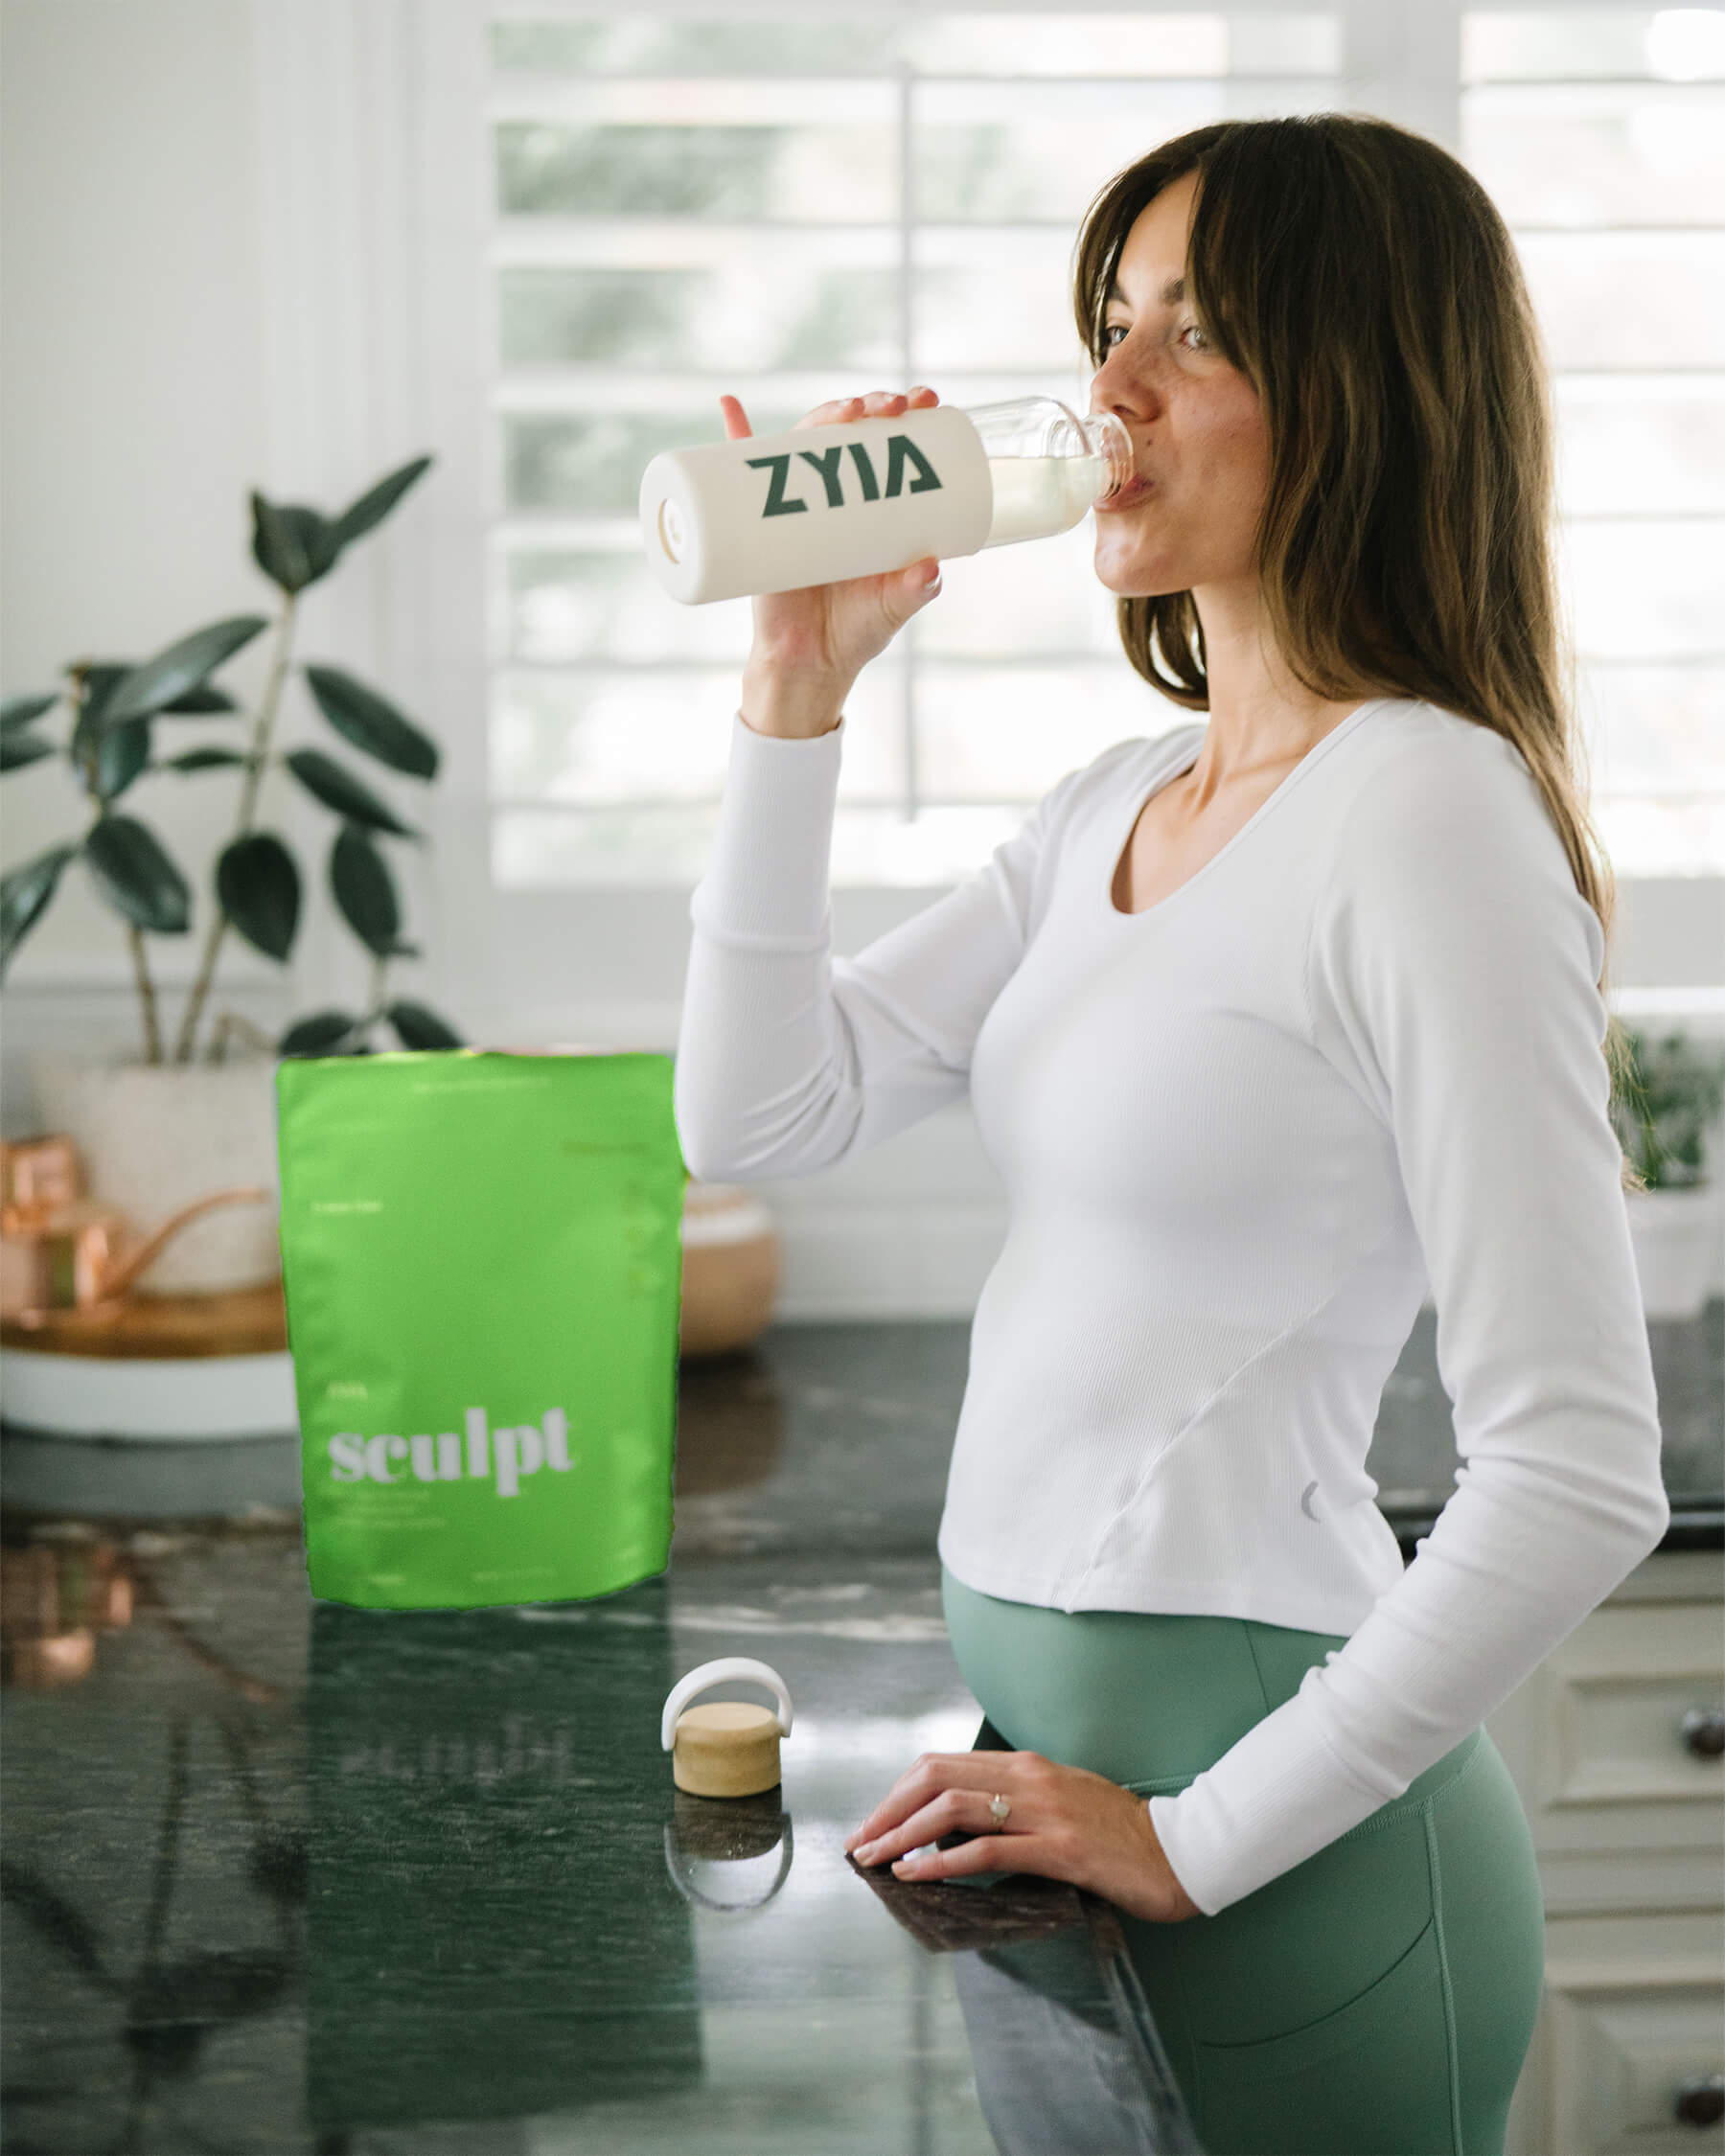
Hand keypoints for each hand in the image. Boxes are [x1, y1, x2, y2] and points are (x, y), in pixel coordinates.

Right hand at [720, 386, 945, 697]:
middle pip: (849, 431)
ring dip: (825, 413)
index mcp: (871, 505)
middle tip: (892, 406)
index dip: (906, 414)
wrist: (807, 665)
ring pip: (805, 441)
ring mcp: (795, 501)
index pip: (890, 445)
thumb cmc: (854, 632)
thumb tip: (930, 567)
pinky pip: (741, 472)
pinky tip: (730, 405)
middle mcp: (833, 494)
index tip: (926, 400)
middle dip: (871, 405)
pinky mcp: (758, 520)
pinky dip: (734, 437)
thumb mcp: (892, 609)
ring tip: (847, 410)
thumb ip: (913, 592)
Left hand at [844, 1748, 1202, 1923]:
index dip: (897, 1793)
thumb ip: (1015, 1806)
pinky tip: (916, 1875)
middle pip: (935, 1779)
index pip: (941, 1766)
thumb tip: (957, 1827)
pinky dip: (942, 1862)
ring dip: (902, 1835)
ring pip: (952, 1809)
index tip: (872, 1823)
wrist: (1182, 1851)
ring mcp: (1044, 1810)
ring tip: (874, 1861)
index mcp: (1026, 1766)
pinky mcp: (1061, 1848)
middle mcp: (1029, 1778)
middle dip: (887, 1811)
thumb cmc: (1120, 1834)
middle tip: (858, 1845)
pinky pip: (987, 1850)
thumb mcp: (1061, 1805)